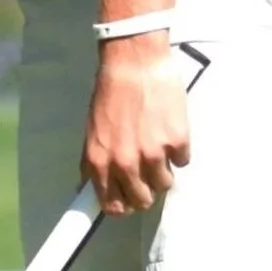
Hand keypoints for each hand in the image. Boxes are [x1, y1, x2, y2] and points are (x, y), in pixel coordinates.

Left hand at [80, 33, 189, 213]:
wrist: (135, 62)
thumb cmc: (111, 93)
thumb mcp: (93, 131)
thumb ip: (95, 161)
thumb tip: (88, 187)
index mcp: (101, 162)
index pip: (111, 205)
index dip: (121, 208)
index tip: (126, 206)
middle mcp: (126, 163)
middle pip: (142, 200)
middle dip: (145, 190)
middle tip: (147, 174)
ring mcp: (154, 154)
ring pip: (165, 184)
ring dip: (163, 170)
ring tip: (159, 147)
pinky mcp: (177, 141)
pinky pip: (183, 160)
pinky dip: (178, 149)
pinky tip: (170, 129)